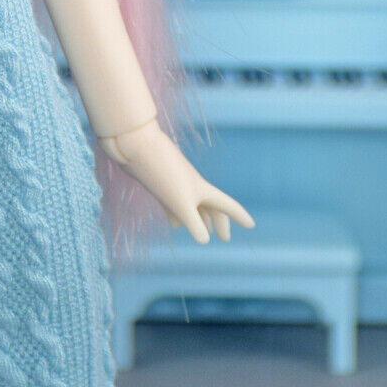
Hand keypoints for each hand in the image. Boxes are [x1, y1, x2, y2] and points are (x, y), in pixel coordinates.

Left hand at [99, 119, 254, 243]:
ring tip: (204, 233)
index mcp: (202, 189)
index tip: (251, 226)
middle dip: (219, 223)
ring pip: (193, 206)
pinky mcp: (160, 184)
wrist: (135, 146)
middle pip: (211, 207)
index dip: (239, 216)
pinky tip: (173, 225)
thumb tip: (204, 241)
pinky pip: (173, 203)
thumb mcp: (180, 202)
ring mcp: (176, 183)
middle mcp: (192, 185)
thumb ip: (193, 223)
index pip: (227, 205)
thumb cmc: (162, 174)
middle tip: (225, 238)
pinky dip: (177, 215)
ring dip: (200, 220)